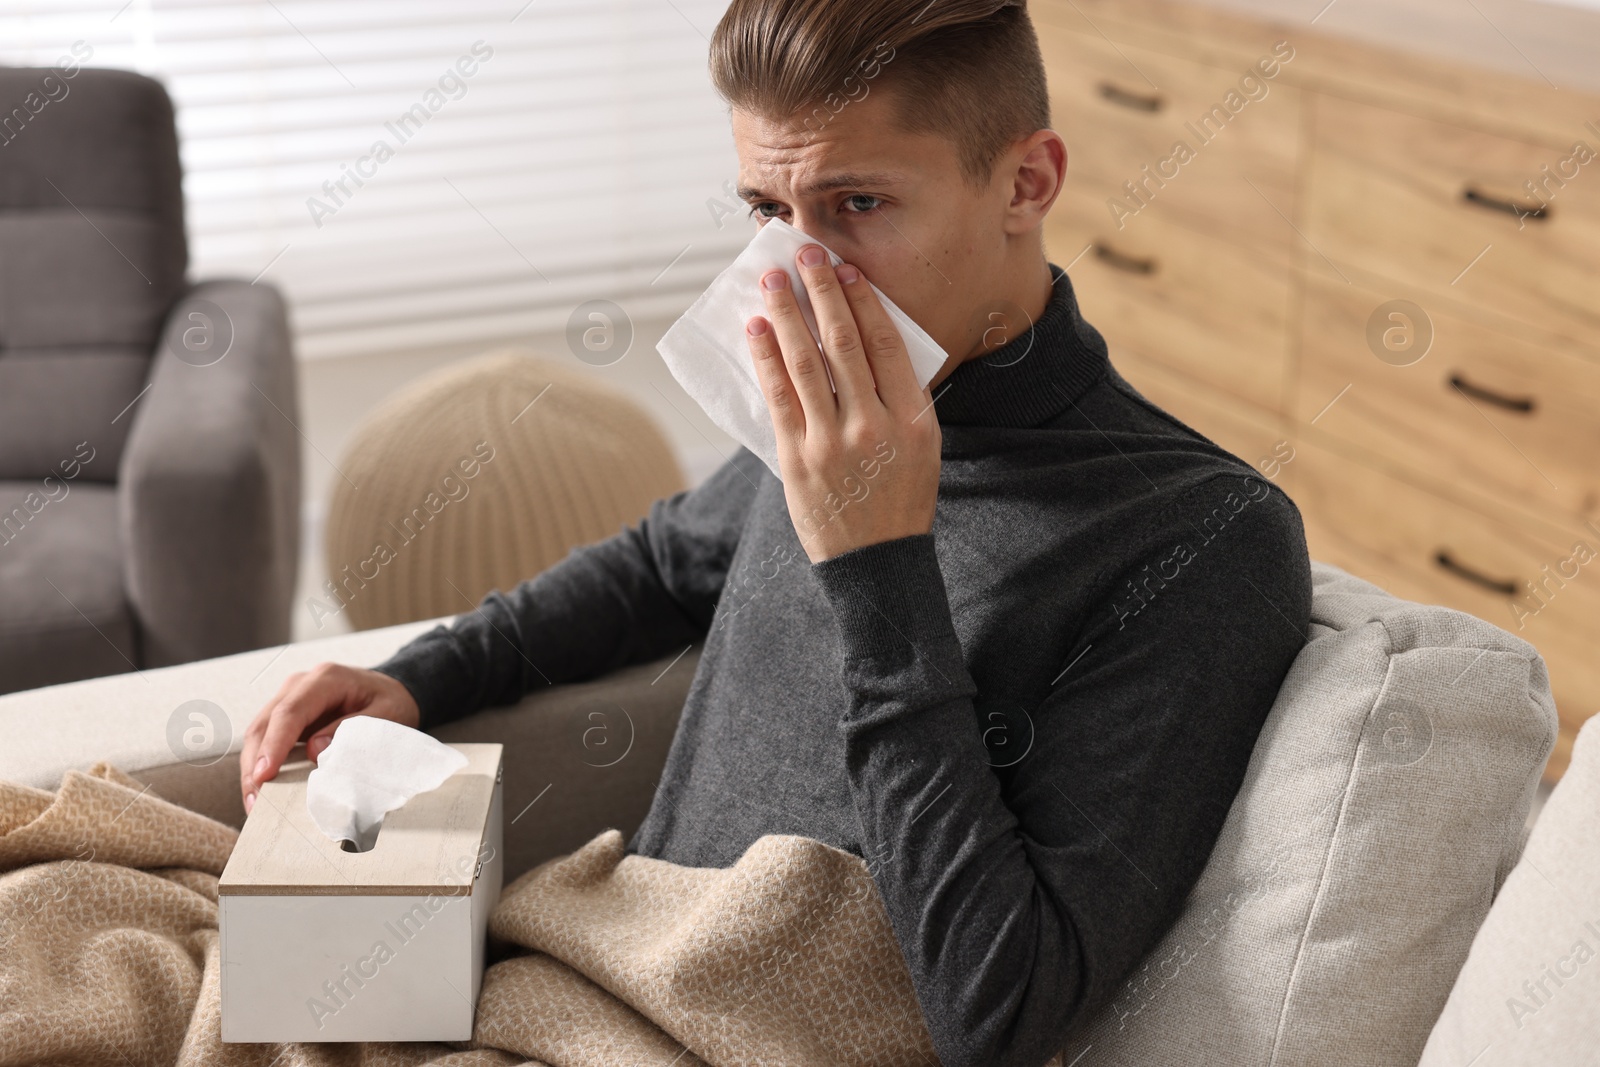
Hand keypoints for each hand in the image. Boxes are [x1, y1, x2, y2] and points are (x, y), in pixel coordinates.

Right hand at [238, 663, 420, 814]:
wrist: (391, 692)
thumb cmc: (390, 702)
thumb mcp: (386, 714)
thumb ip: (353, 730)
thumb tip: (315, 750)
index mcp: (326, 679)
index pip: (290, 712)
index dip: (274, 745)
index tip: (264, 775)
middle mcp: (299, 686)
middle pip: (264, 724)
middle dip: (254, 765)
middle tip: (255, 803)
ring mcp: (288, 700)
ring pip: (258, 734)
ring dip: (252, 770)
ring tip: (254, 805)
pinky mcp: (286, 719)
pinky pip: (265, 741)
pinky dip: (260, 767)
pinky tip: (261, 793)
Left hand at [745, 245, 940, 562]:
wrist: (876, 561)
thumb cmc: (901, 497)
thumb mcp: (921, 446)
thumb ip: (898, 396)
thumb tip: (863, 338)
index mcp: (912, 419)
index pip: (884, 344)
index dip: (863, 301)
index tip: (846, 270)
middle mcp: (873, 426)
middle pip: (844, 344)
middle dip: (821, 293)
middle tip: (804, 256)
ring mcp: (831, 443)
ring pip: (806, 364)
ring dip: (787, 316)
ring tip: (771, 282)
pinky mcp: (797, 459)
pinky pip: (779, 398)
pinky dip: (766, 359)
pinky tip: (757, 330)